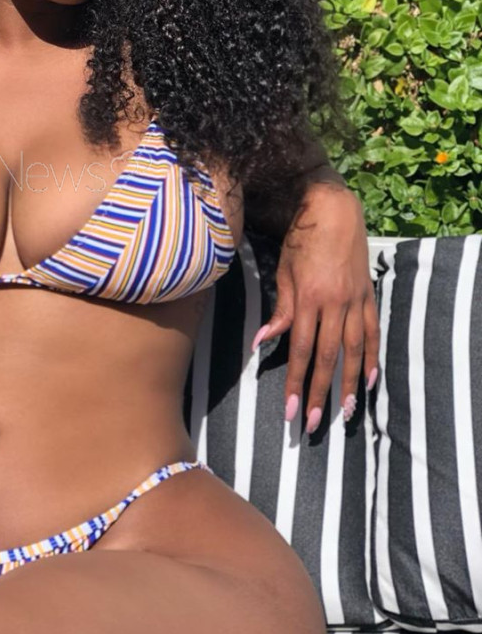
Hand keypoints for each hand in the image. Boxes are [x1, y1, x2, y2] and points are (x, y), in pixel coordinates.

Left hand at [252, 182, 379, 433]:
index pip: (301, 350)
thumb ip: (279, 310)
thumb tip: (261, 343)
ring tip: (345, 413)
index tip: (290, 410)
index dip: (296, 382)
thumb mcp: (283, 271)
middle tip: (314, 423)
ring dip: (349, 384)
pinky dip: (372, 358)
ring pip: (354, 350)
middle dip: (320, 393)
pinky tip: (370, 381)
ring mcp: (355, 301)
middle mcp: (334, 304)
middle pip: (329, 357)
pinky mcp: (368, 295)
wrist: (333, 210)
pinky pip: (372, 332)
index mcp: (308, 298)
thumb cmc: (300, 239)